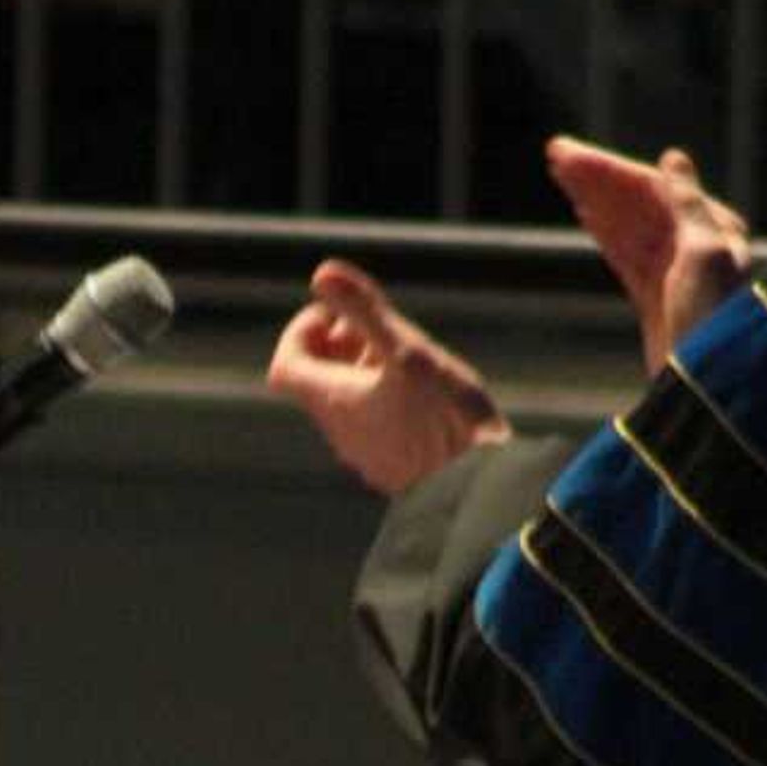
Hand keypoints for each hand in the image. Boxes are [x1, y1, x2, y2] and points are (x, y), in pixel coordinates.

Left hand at [266, 258, 508, 495]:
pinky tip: (421, 391)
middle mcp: (340, 432)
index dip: (302, 332)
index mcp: (333, 403)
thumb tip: (321, 274)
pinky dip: (381, 396)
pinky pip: (371, 423)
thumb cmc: (446, 418)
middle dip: (338, 344)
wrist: (481, 492)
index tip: (338, 315)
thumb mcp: (408, 352)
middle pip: (316, 379)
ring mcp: (365, 453)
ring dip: (363, 369)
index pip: (286, 364)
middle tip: (376, 328)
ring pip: (345, 401)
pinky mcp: (392, 466)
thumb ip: (365, 312)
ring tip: (404, 355)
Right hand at [544, 135, 755, 373]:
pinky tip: (583, 212)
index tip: (569, 155)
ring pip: (628, 225)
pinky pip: (626, 254)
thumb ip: (687, 205)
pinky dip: (604, 231)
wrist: (705, 389)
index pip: (656, 188)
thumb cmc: (713, 321)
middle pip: (639, 202)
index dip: (612, 171)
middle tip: (554, 155)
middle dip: (598, 179)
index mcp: (715, 229)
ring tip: (560, 173)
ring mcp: (675, 273)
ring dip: (595, 198)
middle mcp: (697, 245)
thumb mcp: (703, 255)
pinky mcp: (657, 299)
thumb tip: (672, 159)